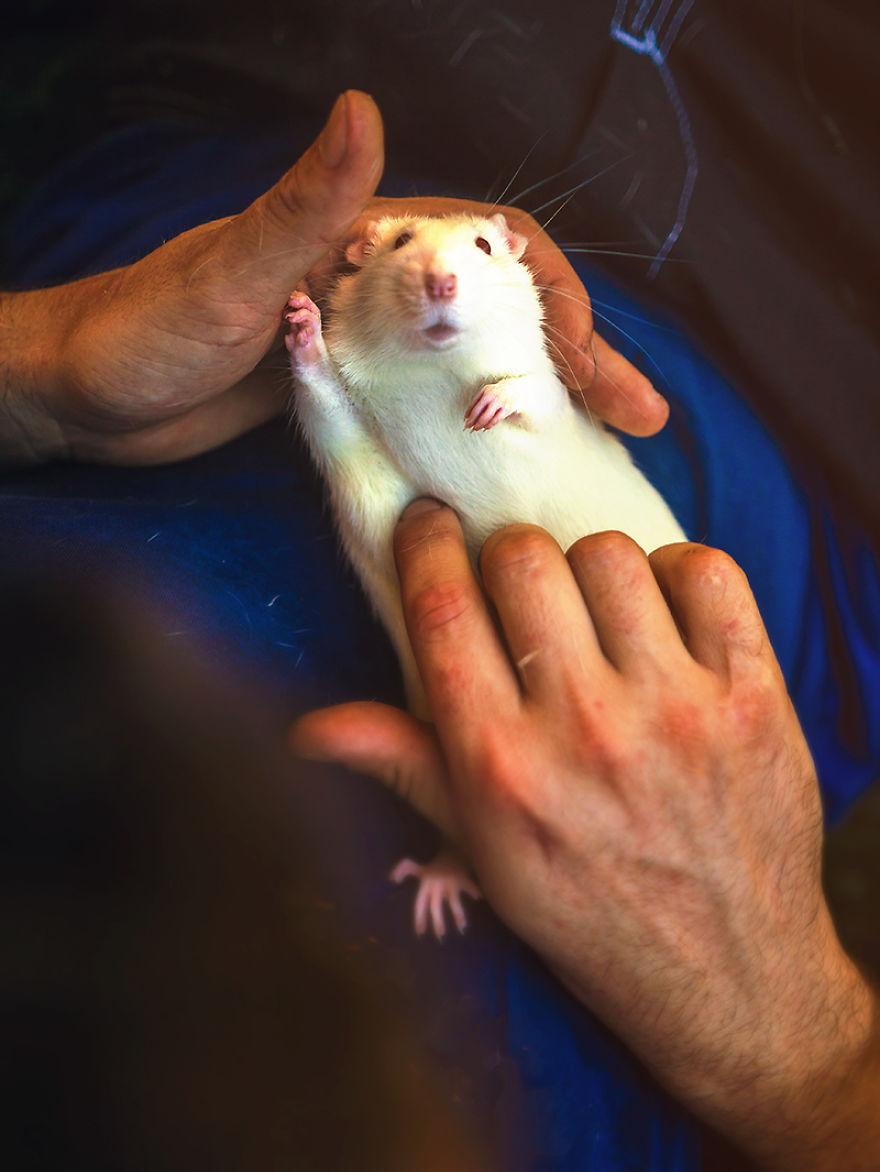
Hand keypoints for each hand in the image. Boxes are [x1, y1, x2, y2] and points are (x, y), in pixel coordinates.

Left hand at [1, 90, 665, 465]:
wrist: (86, 395)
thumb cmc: (146, 328)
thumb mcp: (231, 270)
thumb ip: (304, 203)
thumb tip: (363, 107)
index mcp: (365, 240)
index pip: (492, 249)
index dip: (555, 295)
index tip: (590, 357)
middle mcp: (380, 291)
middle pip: (505, 314)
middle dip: (581, 360)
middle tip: (642, 416)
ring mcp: (370, 349)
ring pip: (481, 366)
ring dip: (547, 402)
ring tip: (608, 446)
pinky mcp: (351, 401)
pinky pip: (438, 410)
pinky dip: (487, 434)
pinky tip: (522, 467)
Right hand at [293, 501, 879, 1171]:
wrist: (727, 981)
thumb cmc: (589, 918)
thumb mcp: (483, 856)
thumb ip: (403, 767)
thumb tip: (305, 727)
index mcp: (501, 766)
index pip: (441, 604)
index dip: (424, 542)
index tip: (427, 523)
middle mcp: (585, 727)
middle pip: (522, 558)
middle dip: (505, 555)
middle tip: (514, 584)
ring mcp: (679, 709)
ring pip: (611, 554)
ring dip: (588, 567)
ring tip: (591, 610)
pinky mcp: (755, 698)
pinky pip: (708, 573)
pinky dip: (679, 574)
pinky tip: (662, 615)